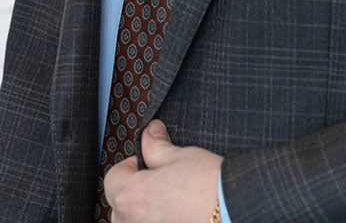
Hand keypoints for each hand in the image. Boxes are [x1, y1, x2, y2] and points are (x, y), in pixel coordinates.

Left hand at [104, 120, 222, 222]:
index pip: (113, 178)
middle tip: (160, 179)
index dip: (130, 165)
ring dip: (144, 212)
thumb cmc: (207, 184)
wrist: (232, 209)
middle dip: (135, 190)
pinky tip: (176, 215)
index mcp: (130, 197)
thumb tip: (149, 133)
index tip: (148, 161)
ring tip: (170, 200)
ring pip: (134, 221)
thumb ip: (156, 147)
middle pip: (120, 205)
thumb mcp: (180, 155)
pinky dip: (158, 221)